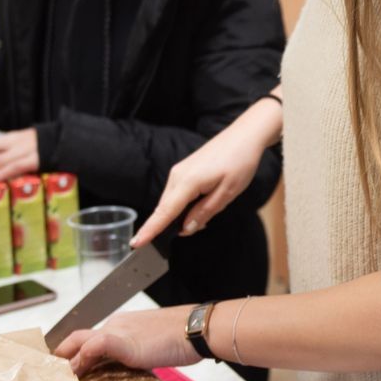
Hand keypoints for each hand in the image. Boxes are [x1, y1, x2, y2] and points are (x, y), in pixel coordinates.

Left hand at [53, 306, 199, 375]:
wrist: (196, 329)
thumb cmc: (183, 338)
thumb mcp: (153, 348)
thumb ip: (136, 355)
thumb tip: (132, 368)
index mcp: (122, 325)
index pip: (91, 337)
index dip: (75, 352)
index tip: (67, 367)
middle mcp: (115, 325)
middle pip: (78, 336)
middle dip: (60, 354)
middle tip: (49, 373)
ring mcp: (117, 332)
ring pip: (79, 341)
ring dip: (66, 360)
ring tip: (55, 378)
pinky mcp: (122, 342)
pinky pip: (93, 346)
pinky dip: (80, 359)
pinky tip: (74, 374)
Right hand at [133, 93, 282, 246]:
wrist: (244, 136)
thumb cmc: (239, 162)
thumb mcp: (227, 193)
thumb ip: (204, 212)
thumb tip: (186, 229)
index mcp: (187, 182)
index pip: (164, 212)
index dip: (150, 230)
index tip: (136, 243)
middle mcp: (177, 176)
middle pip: (166, 209)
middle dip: (173, 225)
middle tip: (200, 227)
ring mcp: (179, 172)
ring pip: (172, 203)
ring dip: (182, 215)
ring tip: (209, 210)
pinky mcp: (184, 171)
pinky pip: (177, 194)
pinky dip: (185, 205)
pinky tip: (203, 204)